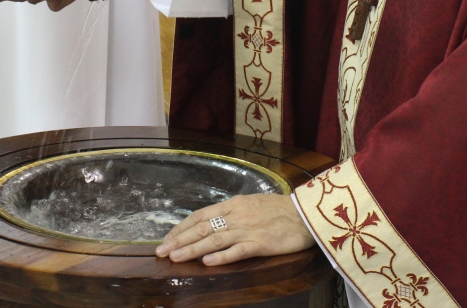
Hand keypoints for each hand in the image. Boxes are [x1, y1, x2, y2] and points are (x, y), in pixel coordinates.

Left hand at [154, 193, 312, 265]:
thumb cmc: (279, 209)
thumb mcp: (251, 204)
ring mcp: (247, 230)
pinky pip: (237, 251)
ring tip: (175, 257)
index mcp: (232, 205)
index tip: (167, 239)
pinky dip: (221, 257)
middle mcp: (236, 216)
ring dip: (192, 249)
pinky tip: (207, 262)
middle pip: (202, 228)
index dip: (182, 227)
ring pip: (214, 240)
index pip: (200, 216)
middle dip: (179, 240)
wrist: (304, 213)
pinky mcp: (260, 244)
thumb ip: (232, 212)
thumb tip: (213, 221)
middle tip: (161, 251)